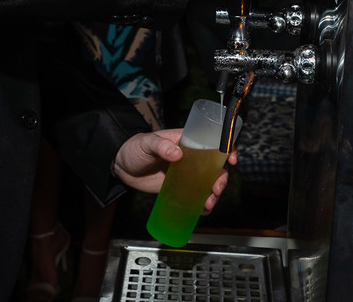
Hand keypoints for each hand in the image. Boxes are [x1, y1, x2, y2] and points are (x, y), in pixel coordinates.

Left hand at [113, 129, 236, 215]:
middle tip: (216, 189)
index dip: (227, 149)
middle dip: (222, 179)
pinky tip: (202, 210)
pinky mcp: (180, 188)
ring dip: (214, 195)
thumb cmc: (135, 148)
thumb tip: (177, 153)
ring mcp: (188, 174)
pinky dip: (202, 204)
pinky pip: (196, 196)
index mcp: (188, 141)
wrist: (122, 167)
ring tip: (208, 204)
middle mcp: (192, 157)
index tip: (231, 160)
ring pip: (209, 184)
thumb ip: (160, 146)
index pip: (214, 141)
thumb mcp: (147, 143)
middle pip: (216, 167)